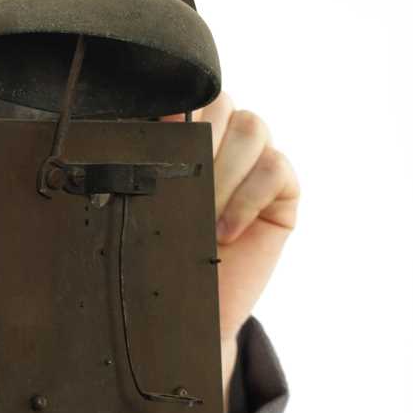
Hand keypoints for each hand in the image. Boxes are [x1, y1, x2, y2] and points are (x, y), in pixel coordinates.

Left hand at [166, 93, 298, 408]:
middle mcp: (222, 139)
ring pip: (252, 127)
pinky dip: (247, 198)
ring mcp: (256, 161)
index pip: (186, 98)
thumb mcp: (138, 207)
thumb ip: (141, 164)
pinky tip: (224, 232)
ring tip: (203, 217)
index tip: (157, 144)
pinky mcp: (283, 189)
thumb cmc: (158, 258)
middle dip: (200, 142)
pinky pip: (275, 168)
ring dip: (223, 171)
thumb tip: (130, 129)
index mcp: (184, 134)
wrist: (185, 315)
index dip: (176, 114)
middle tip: (181, 191)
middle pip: (222, 102)